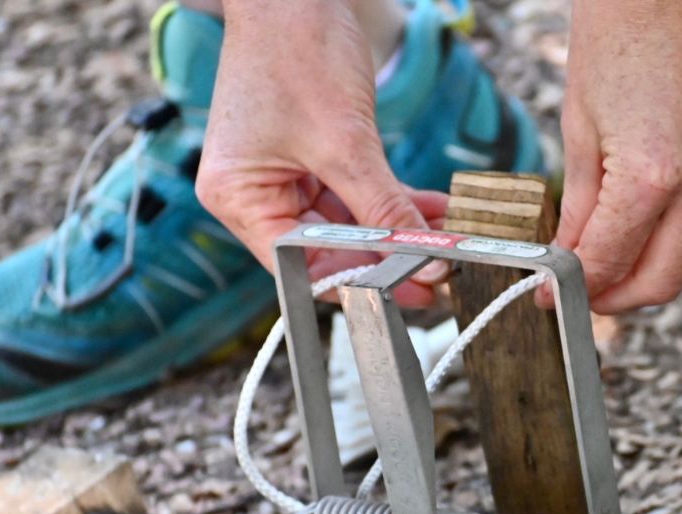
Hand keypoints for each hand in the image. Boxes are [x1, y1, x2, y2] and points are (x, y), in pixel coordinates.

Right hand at [196, 0, 448, 306]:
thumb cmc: (297, 51)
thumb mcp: (345, 141)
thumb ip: (381, 205)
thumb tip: (424, 255)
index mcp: (238, 197)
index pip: (297, 265)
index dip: (354, 284)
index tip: (405, 294)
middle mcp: (254, 195)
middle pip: (324, 250)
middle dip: (383, 260)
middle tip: (436, 276)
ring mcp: (282, 178)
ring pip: (347, 226)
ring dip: (396, 232)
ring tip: (444, 245)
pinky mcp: (311, 160)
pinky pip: (356, 195)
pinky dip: (392, 202)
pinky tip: (433, 214)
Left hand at [551, 0, 681, 313]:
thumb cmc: (616, 36)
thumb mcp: (579, 130)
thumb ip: (580, 207)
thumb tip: (570, 257)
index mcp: (652, 175)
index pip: (611, 263)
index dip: (576, 288)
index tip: (552, 294)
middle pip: (664, 281)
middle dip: (618, 298)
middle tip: (584, 293)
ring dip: (650, 271)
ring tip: (610, 259)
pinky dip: (677, 236)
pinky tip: (645, 223)